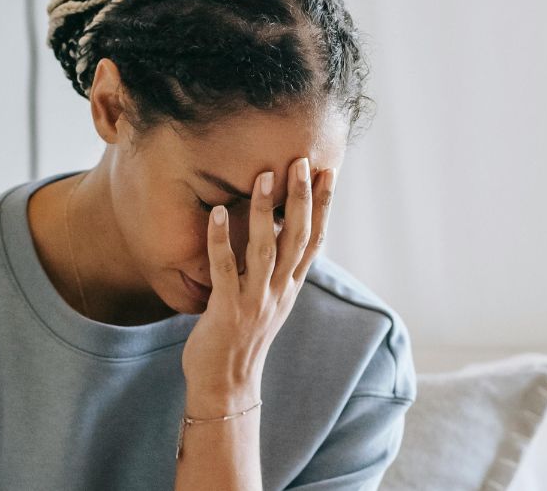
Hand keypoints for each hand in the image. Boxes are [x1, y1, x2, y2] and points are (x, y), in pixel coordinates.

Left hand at [181, 157, 334, 416]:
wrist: (226, 385)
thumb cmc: (242, 338)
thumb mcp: (270, 301)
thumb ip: (277, 271)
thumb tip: (282, 235)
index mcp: (290, 286)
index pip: (314, 239)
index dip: (323, 205)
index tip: (329, 171)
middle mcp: (279, 290)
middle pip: (298, 237)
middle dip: (302, 198)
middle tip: (303, 161)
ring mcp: (255, 300)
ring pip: (266, 248)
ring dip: (267, 211)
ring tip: (265, 176)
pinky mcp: (227, 309)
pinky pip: (225, 269)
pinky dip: (221, 239)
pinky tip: (217, 212)